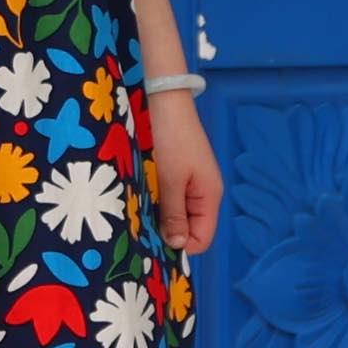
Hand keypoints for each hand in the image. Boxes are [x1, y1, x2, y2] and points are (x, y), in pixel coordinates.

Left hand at [146, 89, 223, 255]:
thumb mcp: (170, 180)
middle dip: (167, 230)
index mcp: (209, 196)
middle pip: (189, 226)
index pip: (202, 238)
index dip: (181, 246)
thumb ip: (174, 214)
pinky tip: (140, 196)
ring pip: (177, 211)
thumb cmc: (171, 139)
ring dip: (159, 213)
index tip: (153, 245)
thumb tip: (178, 247)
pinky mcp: (179, 170)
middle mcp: (204, 192)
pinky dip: (158, 198)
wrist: (165, 100)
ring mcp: (191, 180)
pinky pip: (171, 195)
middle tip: (140, 228)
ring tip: (137, 211)